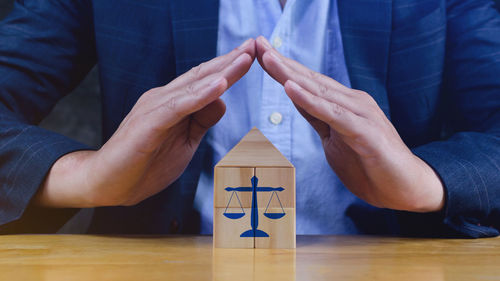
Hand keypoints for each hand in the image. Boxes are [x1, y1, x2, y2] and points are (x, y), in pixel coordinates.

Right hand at [35, 39, 255, 207]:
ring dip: (221, 72)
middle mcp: (164, 98)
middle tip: (255, 45)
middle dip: (230, 60)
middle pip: (202, 76)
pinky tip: (220, 85)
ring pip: (194, 86)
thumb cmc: (145, 164)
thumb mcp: (185, 142)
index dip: (228, 67)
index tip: (252, 55)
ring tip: (245, 58)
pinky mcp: (149, 123)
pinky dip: (201, 95)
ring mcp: (155, 108)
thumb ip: (201, 120)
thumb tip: (222, 100)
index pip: (204, 80)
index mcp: (173, 102)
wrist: (108, 184)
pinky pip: (179, 106)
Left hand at [256, 36, 443, 211]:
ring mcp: (360, 115)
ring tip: (268, 58)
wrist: (406, 189)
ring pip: (319, 91)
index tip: (259, 52)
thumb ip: (318, 118)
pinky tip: (291, 88)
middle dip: (281, 62)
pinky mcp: (366, 132)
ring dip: (291, 75)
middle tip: (257, 43)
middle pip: (310, 80)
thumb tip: (297, 98)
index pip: (307, 83)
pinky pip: (333, 115)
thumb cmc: (370, 165)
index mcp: (342, 104)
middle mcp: (352, 102)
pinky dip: (311, 101)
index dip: (283, 68)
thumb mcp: (334, 139)